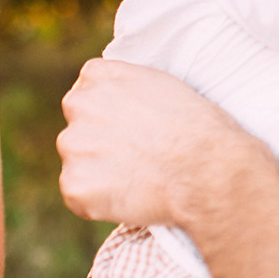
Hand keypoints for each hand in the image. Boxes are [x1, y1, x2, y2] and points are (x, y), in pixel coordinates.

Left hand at [57, 59, 269, 228]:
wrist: (206, 169)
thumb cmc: (197, 128)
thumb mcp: (161, 84)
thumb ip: (126, 90)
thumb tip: (117, 108)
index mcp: (98, 75)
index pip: (87, 96)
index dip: (110, 119)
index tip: (132, 132)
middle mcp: (78, 104)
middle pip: (78, 131)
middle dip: (99, 146)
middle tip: (136, 160)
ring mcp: (73, 145)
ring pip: (77, 164)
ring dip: (98, 175)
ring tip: (138, 179)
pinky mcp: (73, 184)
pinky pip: (79, 196)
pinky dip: (99, 202)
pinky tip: (130, 197)